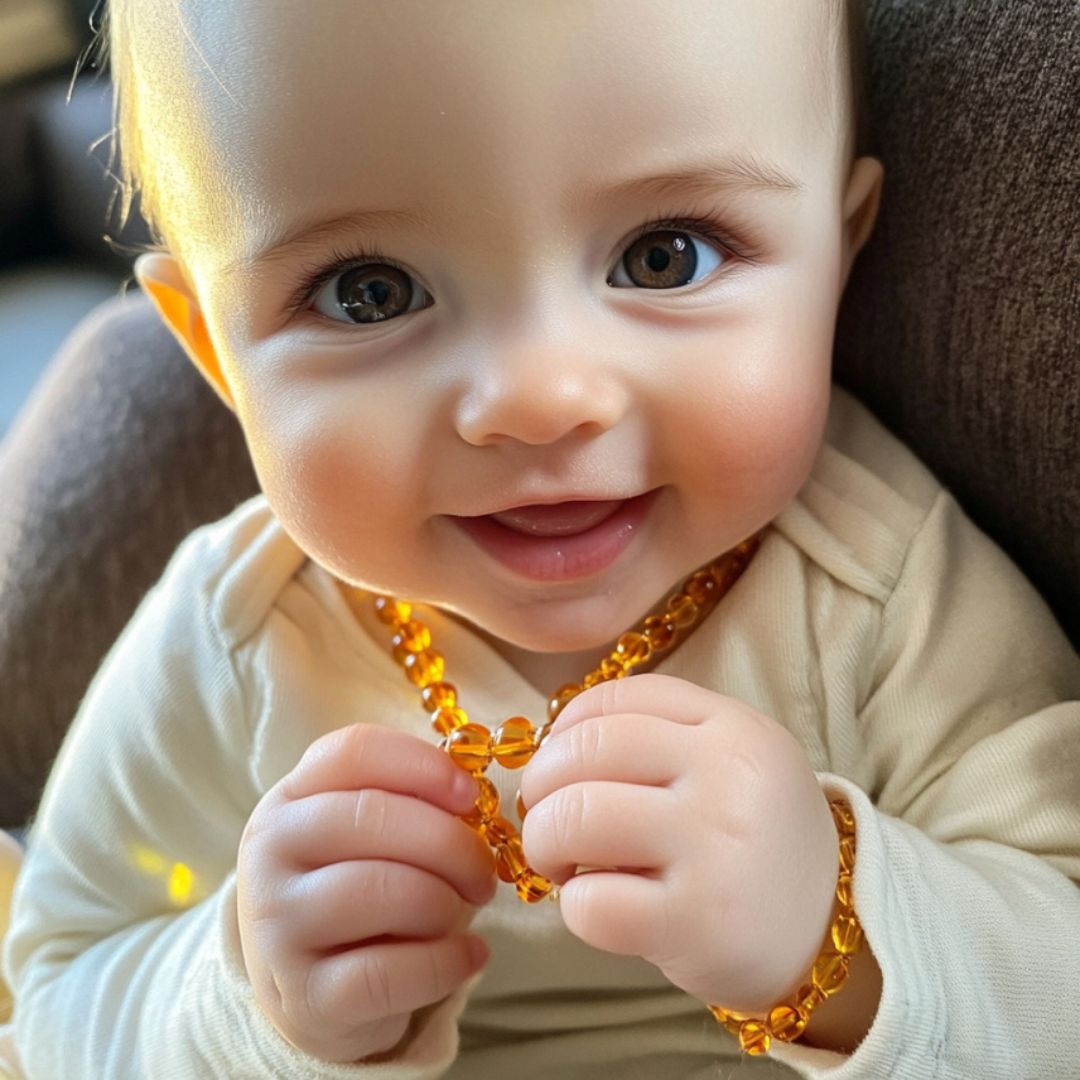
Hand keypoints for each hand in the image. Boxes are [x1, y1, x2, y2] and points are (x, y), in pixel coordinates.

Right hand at [236, 724, 496, 1063]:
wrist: (310, 993)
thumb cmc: (357, 890)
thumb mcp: (365, 836)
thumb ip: (407, 801)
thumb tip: (469, 796)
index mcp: (290, 798)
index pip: (353, 752)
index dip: (422, 764)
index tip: (470, 793)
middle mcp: (270, 854)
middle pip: (372, 815)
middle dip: (450, 841)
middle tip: (483, 871)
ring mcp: (278, 927)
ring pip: (385, 890)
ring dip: (447, 901)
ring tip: (462, 912)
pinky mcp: (306, 997)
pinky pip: (392, 972)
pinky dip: (448, 962)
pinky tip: (470, 956)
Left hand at [518, 673, 838, 1011]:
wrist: (832, 932)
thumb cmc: (754, 841)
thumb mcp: (734, 763)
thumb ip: (661, 737)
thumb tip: (552, 747)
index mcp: (735, 727)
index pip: (619, 699)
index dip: (566, 729)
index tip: (557, 762)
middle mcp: (729, 777)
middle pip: (587, 752)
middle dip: (540, 786)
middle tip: (544, 817)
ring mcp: (715, 849)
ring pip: (577, 818)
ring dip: (545, 842)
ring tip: (560, 862)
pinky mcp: (697, 923)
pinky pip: (592, 902)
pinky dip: (573, 906)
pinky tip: (596, 907)